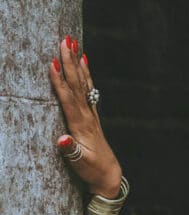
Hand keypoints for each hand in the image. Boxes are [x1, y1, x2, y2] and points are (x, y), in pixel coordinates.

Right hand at [49, 36, 122, 196]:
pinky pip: (88, 88)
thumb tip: (61, 139)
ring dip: (77, 62)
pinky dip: (85, 73)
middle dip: (70, 61)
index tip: (53, 62)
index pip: (68, 99)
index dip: (60, 81)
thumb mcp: (79, 163)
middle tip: (65, 39)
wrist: (109, 175)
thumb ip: (70, 151)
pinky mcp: (91, 114)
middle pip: (76, 84)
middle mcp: (87, 115)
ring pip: (83, 82)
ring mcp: (90, 113)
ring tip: (73, 42)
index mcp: (80, 125)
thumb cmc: (91, 170)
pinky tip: (84, 60)